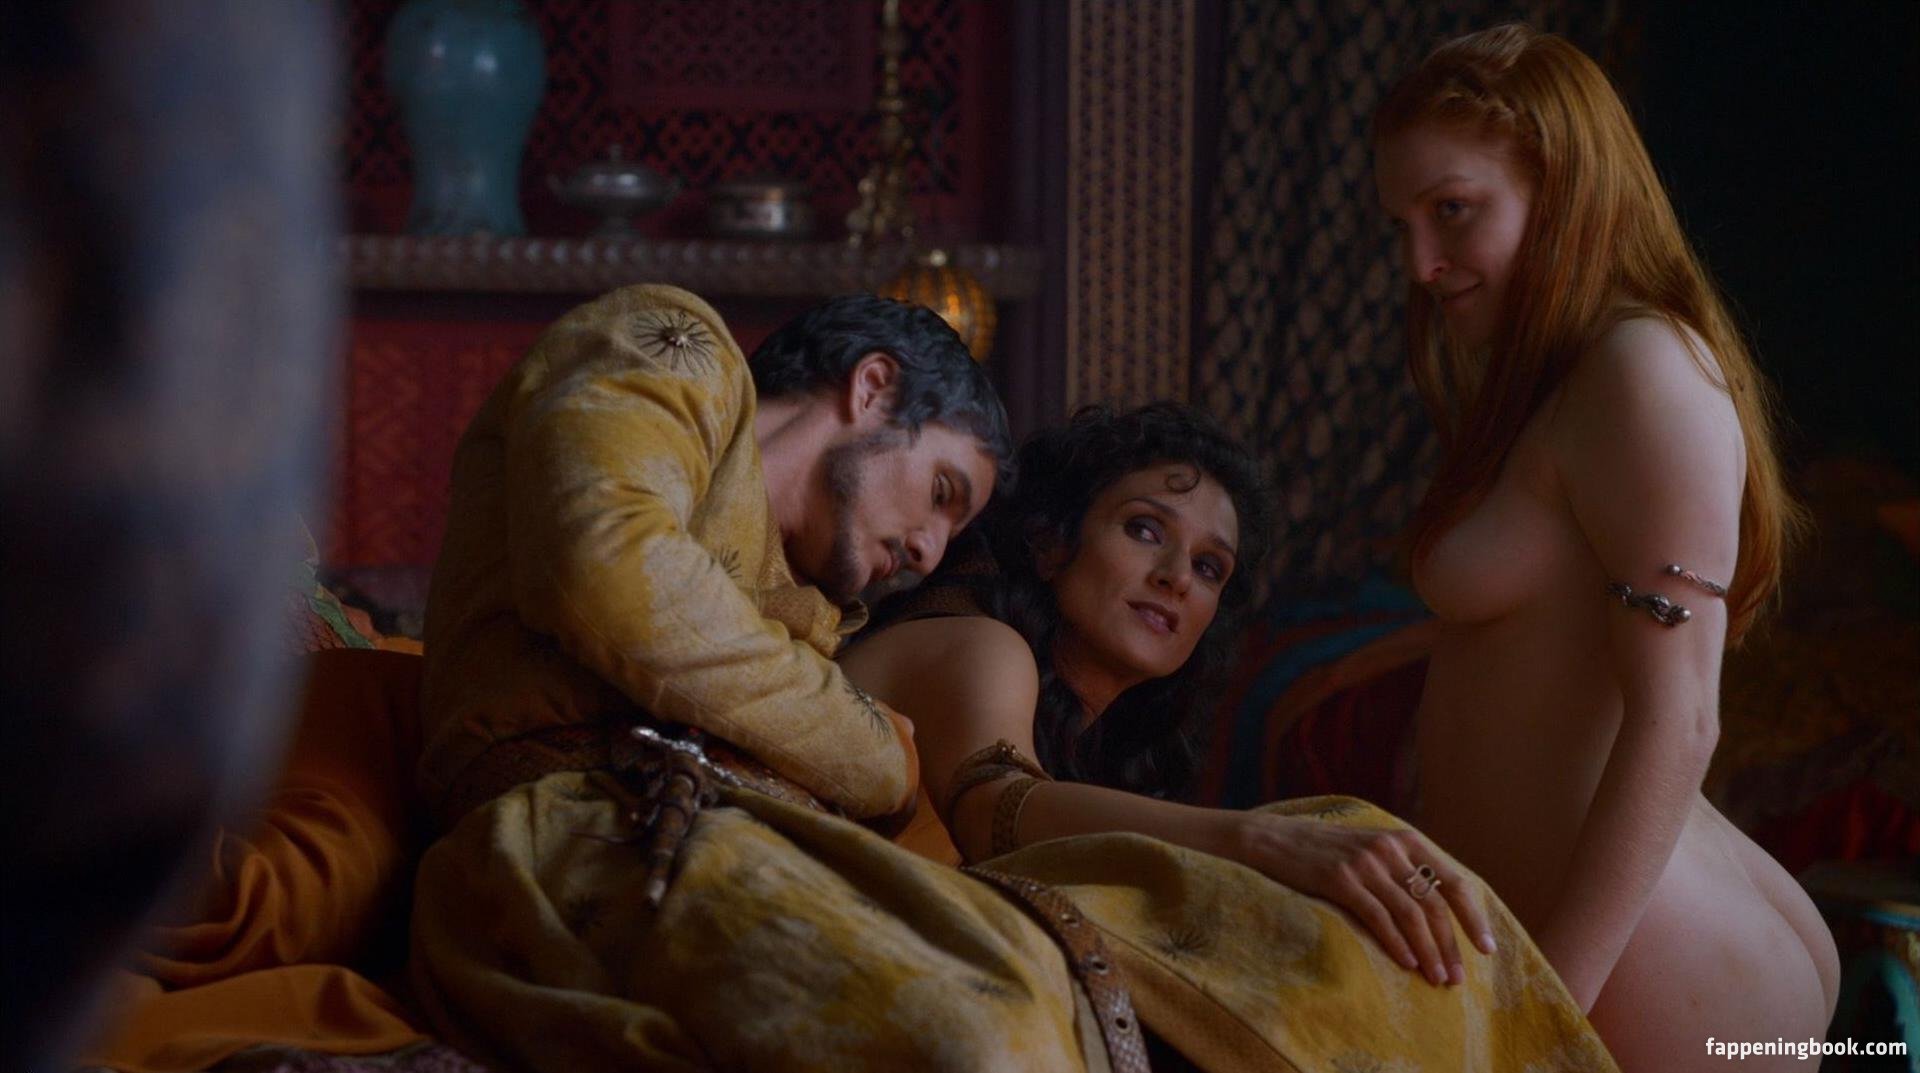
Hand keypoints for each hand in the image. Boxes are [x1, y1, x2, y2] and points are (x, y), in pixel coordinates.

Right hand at [1230, 812, 1496, 986]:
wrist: (1273, 839)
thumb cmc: (1326, 851)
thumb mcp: (1372, 848)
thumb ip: (1404, 868)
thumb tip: (1440, 911)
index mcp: (1405, 839)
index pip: (1453, 881)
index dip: (1473, 917)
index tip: (1487, 949)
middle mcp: (1389, 847)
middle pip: (1434, 903)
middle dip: (1451, 945)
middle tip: (1457, 978)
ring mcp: (1364, 862)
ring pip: (1410, 914)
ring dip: (1428, 951)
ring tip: (1436, 979)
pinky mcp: (1339, 879)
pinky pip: (1378, 917)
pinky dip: (1396, 943)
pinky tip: (1406, 963)